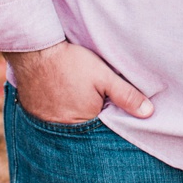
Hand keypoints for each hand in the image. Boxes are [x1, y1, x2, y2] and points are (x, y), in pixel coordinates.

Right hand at [5, 41, 153, 123]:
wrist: (35, 51)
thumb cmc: (71, 63)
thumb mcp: (103, 76)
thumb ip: (126, 95)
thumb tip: (149, 113)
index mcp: (85, 123)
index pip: (103, 130)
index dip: (110, 119)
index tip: (111, 108)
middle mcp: (63, 130)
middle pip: (85, 130)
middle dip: (92, 120)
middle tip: (91, 101)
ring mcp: (46, 125)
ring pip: (67, 126)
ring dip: (73, 117)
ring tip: (75, 98)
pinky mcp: (33, 115)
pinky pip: (49, 121)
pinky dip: (56, 113)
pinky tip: (59, 98)